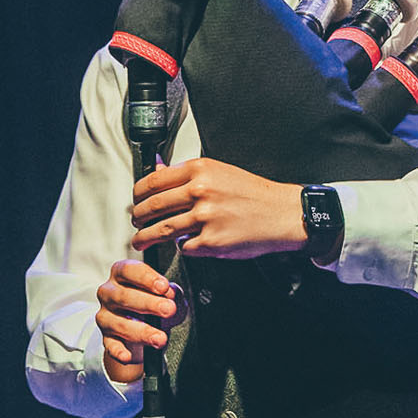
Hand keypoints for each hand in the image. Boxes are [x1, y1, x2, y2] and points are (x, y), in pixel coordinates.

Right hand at [95, 260, 186, 383]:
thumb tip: (171, 294)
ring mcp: (105, 316)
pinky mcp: (106, 338)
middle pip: (123, 296)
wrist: (148, 330)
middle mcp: (108, 293)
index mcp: (121, 274)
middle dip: (148, 303)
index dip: (146, 278)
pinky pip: (110, 345)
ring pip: (118, 323)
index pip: (128, 270)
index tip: (164, 287)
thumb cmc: (156, 304)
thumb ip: (172, 292)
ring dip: (142, 331)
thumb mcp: (168, 294)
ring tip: (160, 337)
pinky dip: (119, 352)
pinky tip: (128, 356)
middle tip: (168, 309)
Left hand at [131, 160, 307, 260]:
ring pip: (161, 230)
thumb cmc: (253, 194)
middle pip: (152, 206)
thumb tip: (158, 170)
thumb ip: (187, 174)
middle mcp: (200, 191)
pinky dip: (182, 248)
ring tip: (141, 241)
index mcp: (200, 170)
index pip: (153, 181)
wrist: (282, 213)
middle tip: (136, 222)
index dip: (138, 194)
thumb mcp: (219, 172)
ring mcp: (205, 217)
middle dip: (138, 218)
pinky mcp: (211, 242)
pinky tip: (184, 245)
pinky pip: (184, 247)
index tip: (136, 201)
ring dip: (146, 238)